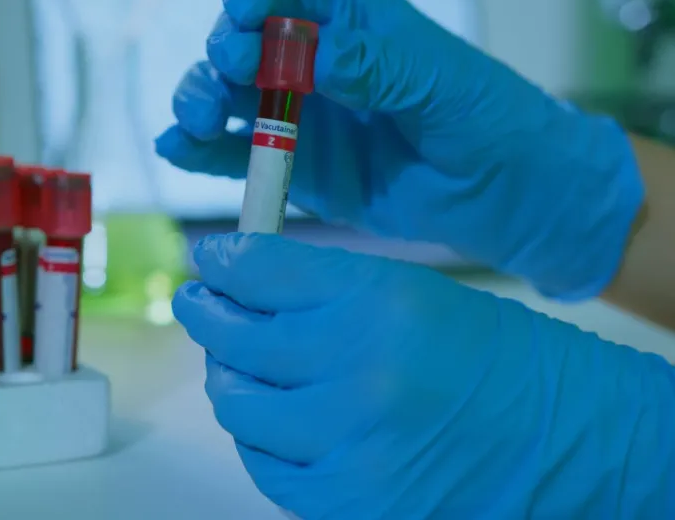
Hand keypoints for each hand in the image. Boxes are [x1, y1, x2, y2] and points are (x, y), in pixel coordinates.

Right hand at [155, 0, 642, 299]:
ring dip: (201, 101)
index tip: (240, 12)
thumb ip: (375, 66)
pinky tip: (178, 148)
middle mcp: (316, 62)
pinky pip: (240, 155)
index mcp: (353, 19)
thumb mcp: (438, 80)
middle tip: (225, 79)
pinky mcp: (298, 167)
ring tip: (197, 120)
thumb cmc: (485, 118)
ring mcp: (302, 116)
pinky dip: (203, 152)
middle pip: (244, 44)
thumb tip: (312, 57)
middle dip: (221, 57)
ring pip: (231, 99)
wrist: (502, 192)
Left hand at [173, 233, 674, 518]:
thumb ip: (321, 288)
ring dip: (229, 380)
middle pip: (235, 338)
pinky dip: (259, 437)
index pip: (261, 271)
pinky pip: (265, 466)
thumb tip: (240, 282)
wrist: (555, 436)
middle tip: (201, 305)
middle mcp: (357, 370)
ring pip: (238, 406)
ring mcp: (348, 445)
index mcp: (377, 301)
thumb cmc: (482, 351)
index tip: (208, 261)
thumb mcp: (405, 293)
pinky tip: (273, 419)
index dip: (223, 262)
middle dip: (208, 315)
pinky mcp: (347, 503)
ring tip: (240, 367)